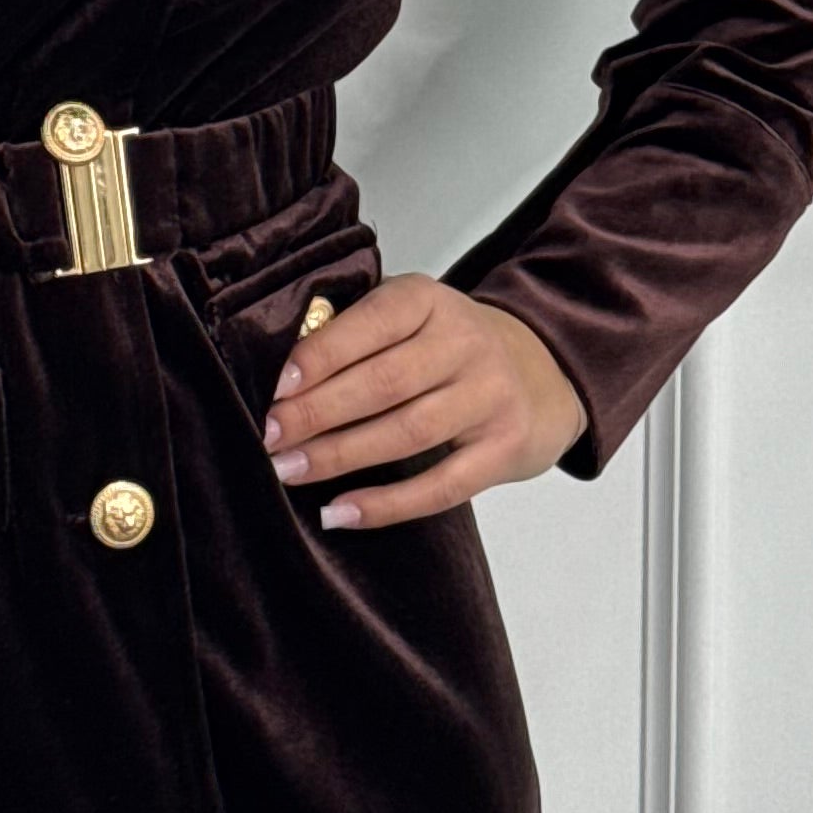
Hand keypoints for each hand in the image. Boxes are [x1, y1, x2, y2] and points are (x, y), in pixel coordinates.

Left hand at [260, 276, 590, 529]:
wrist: (544, 371)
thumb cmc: (449, 345)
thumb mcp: (411, 316)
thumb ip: (356, 330)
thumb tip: (284, 375)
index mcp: (429, 300)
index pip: (372, 323)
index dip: (321, 356)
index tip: (275, 388)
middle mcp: (465, 342)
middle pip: (384, 382)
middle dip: (318, 413)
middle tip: (269, 438)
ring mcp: (490, 396)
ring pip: (407, 433)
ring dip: (340, 456)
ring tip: (289, 472)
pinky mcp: (505, 449)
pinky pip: (441, 485)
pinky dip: (386, 504)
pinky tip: (340, 512)